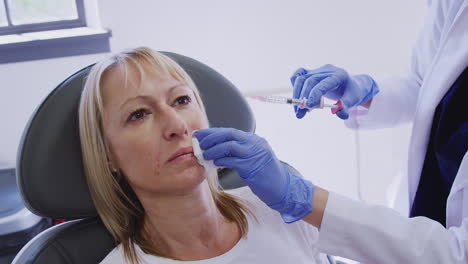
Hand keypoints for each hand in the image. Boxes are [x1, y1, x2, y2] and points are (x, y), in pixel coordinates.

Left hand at [193, 127, 313, 222]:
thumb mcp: (254, 159)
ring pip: (229, 145)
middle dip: (211, 137)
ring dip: (214, 149)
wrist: (284, 189)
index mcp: (255, 141)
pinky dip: (221, 160)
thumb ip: (239, 153)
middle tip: (198, 142)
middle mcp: (255, 144)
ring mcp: (255, 154)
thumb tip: (217, 151)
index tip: (201, 134)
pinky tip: (213, 162)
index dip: (213, 132)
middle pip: (228, 135)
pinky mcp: (253, 167)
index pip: (230, 132)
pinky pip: (232, 160)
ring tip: (203, 153)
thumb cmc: (267, 176)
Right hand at [290, 64, 378, 119]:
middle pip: (310, 80)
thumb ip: (345, 108)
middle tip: (300, 114)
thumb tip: (337, 113)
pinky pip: (298, 75)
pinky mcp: (310, 73)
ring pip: (301, 78)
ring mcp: (317, 70)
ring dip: (296, 94)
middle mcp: (326, 70)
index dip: (314, 94)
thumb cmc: (351, 93)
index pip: (324, 83)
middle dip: (303, 98)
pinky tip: (298, 98)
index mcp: (339, 75)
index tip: (308, 106)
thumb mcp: (352, 101)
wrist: (349, 85)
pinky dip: (295, 86)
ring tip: (298, 111)